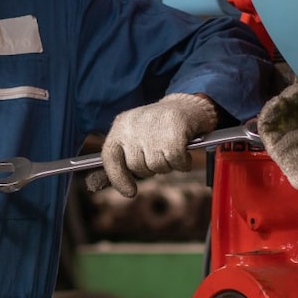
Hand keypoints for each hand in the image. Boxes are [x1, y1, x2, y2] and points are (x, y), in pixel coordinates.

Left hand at [87, 92, 218, 196]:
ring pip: (157, 167)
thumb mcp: (136, 134)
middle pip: (137, 167)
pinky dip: (183, 163)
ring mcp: (153, 130)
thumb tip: (114, 186)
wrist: (189, 105)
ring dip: (169, 165)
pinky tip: (185, 152)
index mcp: (120, 125)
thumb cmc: (160, 126)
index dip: (117, 178)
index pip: (109, 157)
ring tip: (172, 149)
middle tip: (160, 155)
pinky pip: (176, 163)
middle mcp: (133, 126)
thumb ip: (125, 156)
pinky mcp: (174, 134)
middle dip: (150, 168)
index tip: (129, 192)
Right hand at [256, 84, 297, 218]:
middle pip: (289, 107)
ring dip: (279, 101)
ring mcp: (288, 139)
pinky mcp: (277, 148)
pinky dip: (267, 113)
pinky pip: (267, 128)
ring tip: (289, 95)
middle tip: (297, 89)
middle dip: (291, 95)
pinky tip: (277, 103)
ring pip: (275, 115)